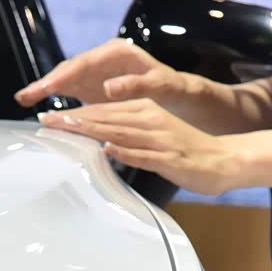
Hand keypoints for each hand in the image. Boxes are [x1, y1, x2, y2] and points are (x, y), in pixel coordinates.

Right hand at [15, 38, 191, 109]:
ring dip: (44, 90)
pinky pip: (68, 91)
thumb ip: (137, 86)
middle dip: (47, 82)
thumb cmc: (174, 90)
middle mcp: (103, 59)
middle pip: (70, 69)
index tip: (50, 87)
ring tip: (23, 100)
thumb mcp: (162, 87)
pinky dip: (53, 99)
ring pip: (65, 79)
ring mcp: (96, 73)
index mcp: (118, 53)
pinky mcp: (92, 88)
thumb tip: (108, 88)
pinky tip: (35, 106)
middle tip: (26, 96)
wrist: (178, 96)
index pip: (85, 62)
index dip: (65, 75)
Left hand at [39, 99, 248, 196]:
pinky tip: (108, 150)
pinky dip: (126, 152)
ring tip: (67, 130)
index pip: (102, 111)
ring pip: (120, 132)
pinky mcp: (170, 158)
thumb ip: (126, 135)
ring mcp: (160, 139)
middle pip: (106, 118)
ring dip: (92, 131)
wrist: (224, 160)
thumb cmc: (185, 151)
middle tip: (46, 121)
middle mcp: (150, 120)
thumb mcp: (152, 136)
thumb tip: (98, 141)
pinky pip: (144, 155)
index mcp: (144, 111)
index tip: (48, 118)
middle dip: (74, 120)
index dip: (74, 115)